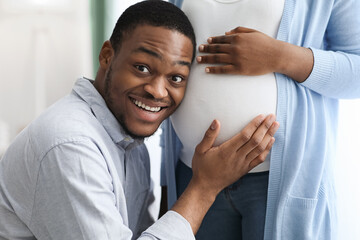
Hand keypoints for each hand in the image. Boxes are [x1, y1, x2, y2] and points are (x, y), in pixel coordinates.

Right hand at [191, 114, 278, 196]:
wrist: (206, 187)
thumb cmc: (202, 167)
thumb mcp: (200, 150)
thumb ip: (209, 135)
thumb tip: (216, 121)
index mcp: (226, 151)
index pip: (244, 136)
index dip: (254, 125)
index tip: (262, 116)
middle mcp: (237, 158)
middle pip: (255, 141)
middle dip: (265, 127)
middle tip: (272, 117)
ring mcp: (243, 165)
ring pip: (260, 149)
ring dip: (269, 136)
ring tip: (276, 125)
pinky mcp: (245, 170)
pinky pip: (259, 159)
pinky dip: (267, 150)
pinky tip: (271, 141)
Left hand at [197, 26, 313, 81]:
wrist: (276, 55)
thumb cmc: (266, 43)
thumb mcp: (253, 32)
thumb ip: (239, 31)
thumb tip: (226, 33)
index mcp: (238, 38)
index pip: (221, 39)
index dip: (212, 41)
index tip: (206, 42)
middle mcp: (235, 48)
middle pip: (216, 49)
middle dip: (206, 49)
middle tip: (199, 50)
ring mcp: (236, 59)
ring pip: (217, 59)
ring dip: (206, 59)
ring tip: (199, 60)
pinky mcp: (239, 69)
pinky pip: (223, 70)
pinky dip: (214, 69)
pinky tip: (207, 70)